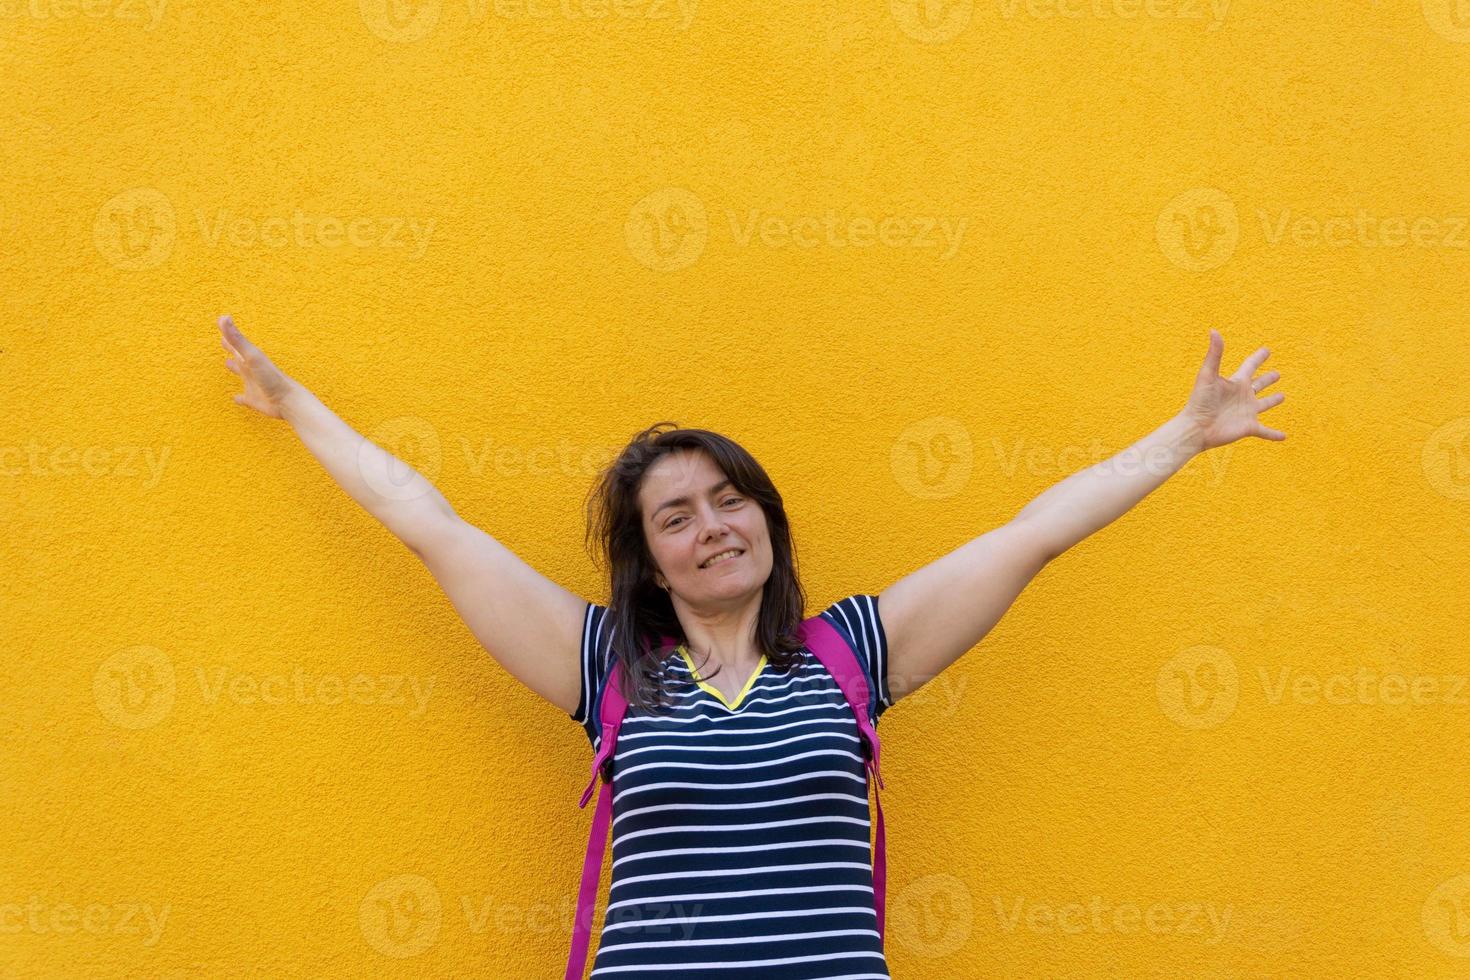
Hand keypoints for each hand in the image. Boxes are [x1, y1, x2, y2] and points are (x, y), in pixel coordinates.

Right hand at [218, 315, 299, 418]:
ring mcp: (253, 385)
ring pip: (242, 374)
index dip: (229, 335)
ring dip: (235, 369)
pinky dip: (239, 398)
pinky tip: (235, 398)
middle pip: (239, 357)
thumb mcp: (252, 356)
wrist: (288, 401)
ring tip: (227, 364)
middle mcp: (252, 370)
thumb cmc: (271, 377)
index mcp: (250, 359)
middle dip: (231, 349)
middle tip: (223, 341)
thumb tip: (224, 317)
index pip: (237, 344)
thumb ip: (237, 339)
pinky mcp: (254, 400)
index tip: (221, 323)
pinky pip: (244, 398)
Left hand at [1179, 329, 1286, 451]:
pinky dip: (1274, 434)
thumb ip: (1214, 354)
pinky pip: (1265, 431)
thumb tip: (1213, 330)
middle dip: (1267, 379)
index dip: (1258, 358)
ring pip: (1264, 405)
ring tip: (1282, 396)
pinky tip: (1284, 436)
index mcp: (1235, 383)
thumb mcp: (1208, 375)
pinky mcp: (1248, 427)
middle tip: (1277, 373)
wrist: (1196, 427)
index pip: (1250, 366)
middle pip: (1258, 384)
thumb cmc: (1199, 401)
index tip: (1266, 350)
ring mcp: (1246, 412)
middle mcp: (1242, 396)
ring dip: (1273, 401)